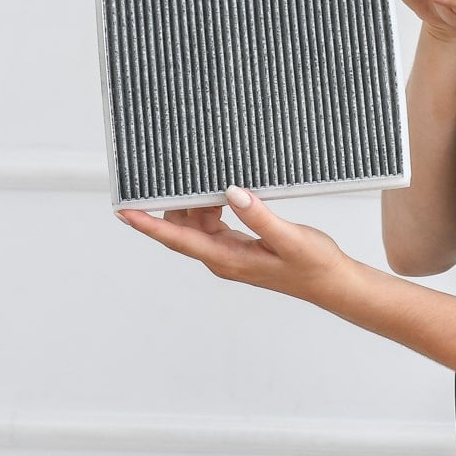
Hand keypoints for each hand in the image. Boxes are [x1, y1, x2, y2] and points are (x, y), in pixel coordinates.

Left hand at [117, 187, 350, 305]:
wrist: (332, 283)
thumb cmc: (314, 266)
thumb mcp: (289, 238)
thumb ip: (259, 216)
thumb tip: (232, 192)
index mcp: (227, 259)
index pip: (177, 239)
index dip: (148, 224)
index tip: (123, 210)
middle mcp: (222, 258)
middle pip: (182, 229)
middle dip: (172, 203)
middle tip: (168, 172)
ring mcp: (229, 253)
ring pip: (197, 225)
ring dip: (195, 202)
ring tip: (200, 176)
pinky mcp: (240, 247)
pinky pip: (214, 224)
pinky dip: (213, 205)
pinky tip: (223, 190)